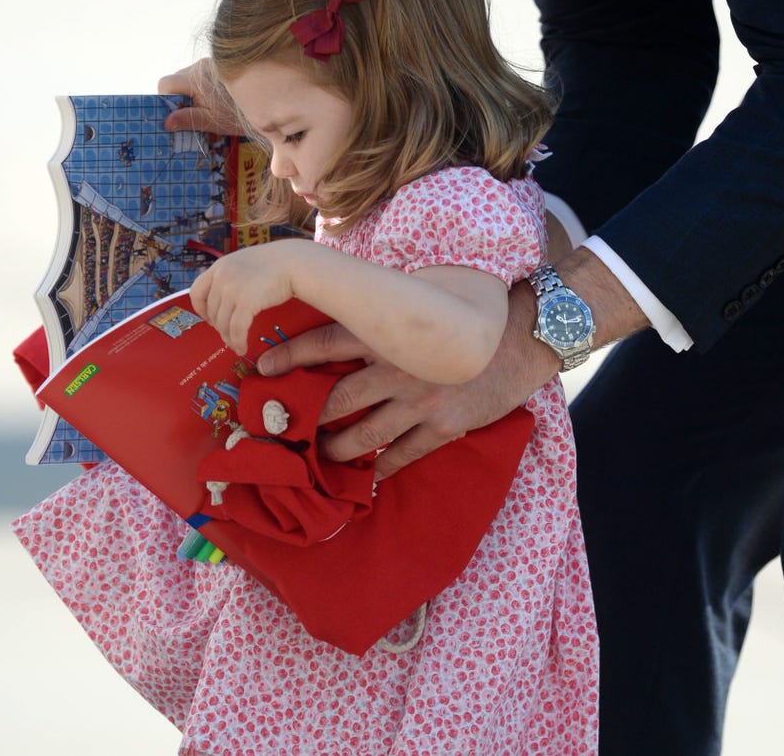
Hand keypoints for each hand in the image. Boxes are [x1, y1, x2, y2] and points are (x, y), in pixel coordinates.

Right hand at [159, 58, 240, 133]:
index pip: (166, 84)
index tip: (175, 113)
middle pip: (176, 80)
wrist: (270, 100)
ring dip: (191, 93)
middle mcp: (200, 66)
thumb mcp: (212, 121)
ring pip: (188, 78)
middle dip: (178, 97)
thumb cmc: (239, 114)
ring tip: (206, 108)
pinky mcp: (219, 66)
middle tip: (191, 114)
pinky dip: (201, 88)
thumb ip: (188, 119)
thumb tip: (166, 122)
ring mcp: (210, 64)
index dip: (165, 99)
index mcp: (195, 78)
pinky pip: (201, 76)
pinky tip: (215, 100)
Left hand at [191, 239, 315, 351]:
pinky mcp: (246, 301)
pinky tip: (242, 348)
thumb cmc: (273, 264)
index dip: (201, 309)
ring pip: (222, 323)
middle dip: (219, 326)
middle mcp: (222, 276)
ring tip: (236, 344)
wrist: (294, 262)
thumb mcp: (243, 262)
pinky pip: (236, 329)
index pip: (196, 292)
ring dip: (228, 338)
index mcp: (219, 266)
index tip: (210, 318)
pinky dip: (238, 341)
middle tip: (228, 334)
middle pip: (212, 312)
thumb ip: (230, 276)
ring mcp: (232, 288)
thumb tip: (221, 298)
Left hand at [256, 283, 558, 477]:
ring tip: (318, 457)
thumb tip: (341, 319)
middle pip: (338, 399)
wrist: (521, 337)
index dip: (290, 355)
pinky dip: (382, 469)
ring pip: (365, 435)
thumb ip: (383, 316)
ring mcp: (421, 402)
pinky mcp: (444, 427)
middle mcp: (399, 368)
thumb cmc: (466, 314)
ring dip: (336, 450)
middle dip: (308, 418)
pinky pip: (403, 455)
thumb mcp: (421, 303)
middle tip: (282, 429)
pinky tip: (366, 479)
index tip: (262, 368)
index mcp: (389, 333)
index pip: (326, 342)